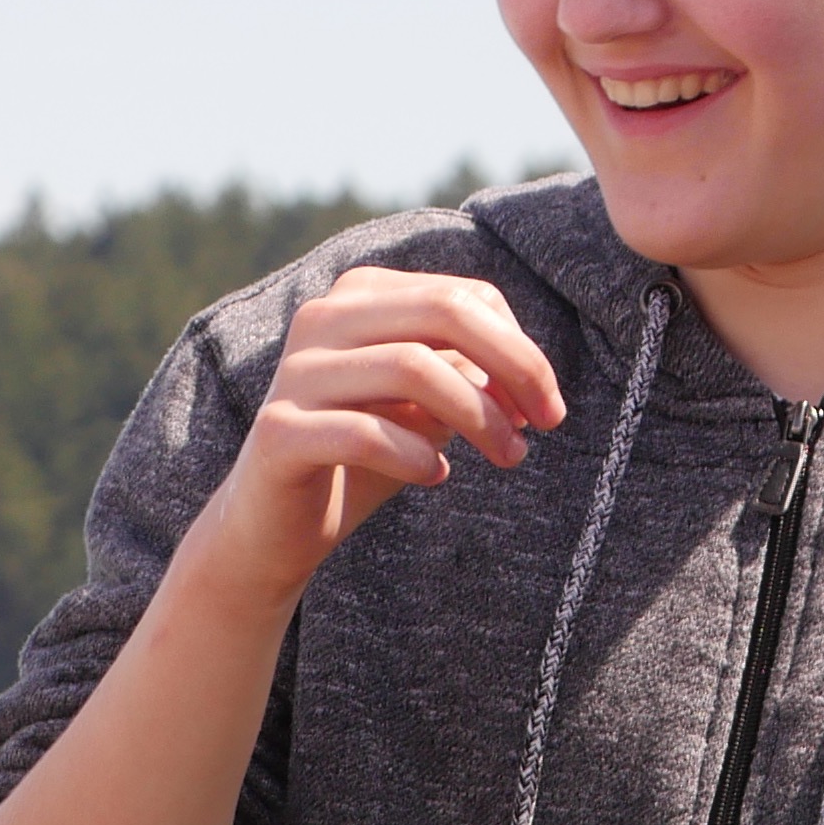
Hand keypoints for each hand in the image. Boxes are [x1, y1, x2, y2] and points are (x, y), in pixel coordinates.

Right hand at [183, 266, 566, 604]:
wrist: (275, 528)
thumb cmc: (364, 458)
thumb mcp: (427, 407)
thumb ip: (468, 376)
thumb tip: (527, 379)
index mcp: (360, 296)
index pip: (463, 296)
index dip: (520, 349)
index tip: (544, 406)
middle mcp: (322, 318)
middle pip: (442, 311)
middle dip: (513, 366)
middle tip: (548, 423)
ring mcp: (295, 373)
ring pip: (412, 366)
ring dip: (478, 418)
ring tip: (506, 456)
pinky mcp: (279, 431)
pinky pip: (367, 432)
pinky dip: (417, 456)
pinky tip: (435, 477)